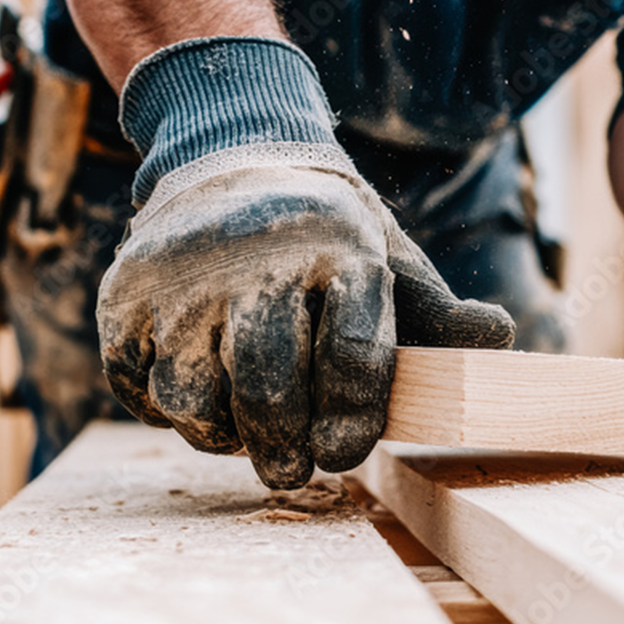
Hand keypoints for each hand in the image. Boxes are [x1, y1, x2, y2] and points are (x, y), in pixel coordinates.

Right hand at [99, 146, 513, 487]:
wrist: (232, 155)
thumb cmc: (327, 235)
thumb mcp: (389, 260)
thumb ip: (436, 315)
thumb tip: (501, 335)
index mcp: (341, 250)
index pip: (358, 357)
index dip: (354, 421)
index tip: (344, 448)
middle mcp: (257, 259)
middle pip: (268, 390)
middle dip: (284, 450)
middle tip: (293, 469)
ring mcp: (181, 277)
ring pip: (194, 397)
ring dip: (221, 433)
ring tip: (244, 428)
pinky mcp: (122, 294)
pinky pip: (137, 384)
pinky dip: (165, 407)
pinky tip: (200, 392)